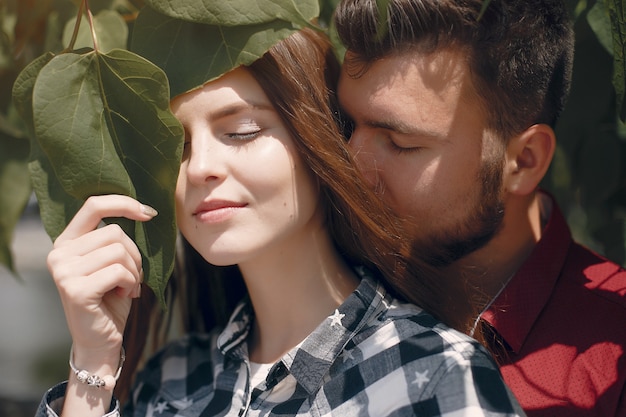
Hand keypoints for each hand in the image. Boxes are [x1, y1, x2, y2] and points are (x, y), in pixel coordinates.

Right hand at [47, 195, 156, 364]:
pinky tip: (124, 294)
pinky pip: (119, 271)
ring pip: (118, 251)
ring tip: (127, 286)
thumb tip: (144, 209)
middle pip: (114, 232)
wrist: (101, 339)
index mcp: (66, 241)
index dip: (124, 203)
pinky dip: (131, 282)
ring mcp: (64, 271)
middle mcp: (59, 253)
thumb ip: (114, 238)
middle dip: (134, 254)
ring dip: (134, 271)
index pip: (94, 205)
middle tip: (132, 276)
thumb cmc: (111, 298)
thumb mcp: (112, 261)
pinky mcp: (75, 289)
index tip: (149, 213)